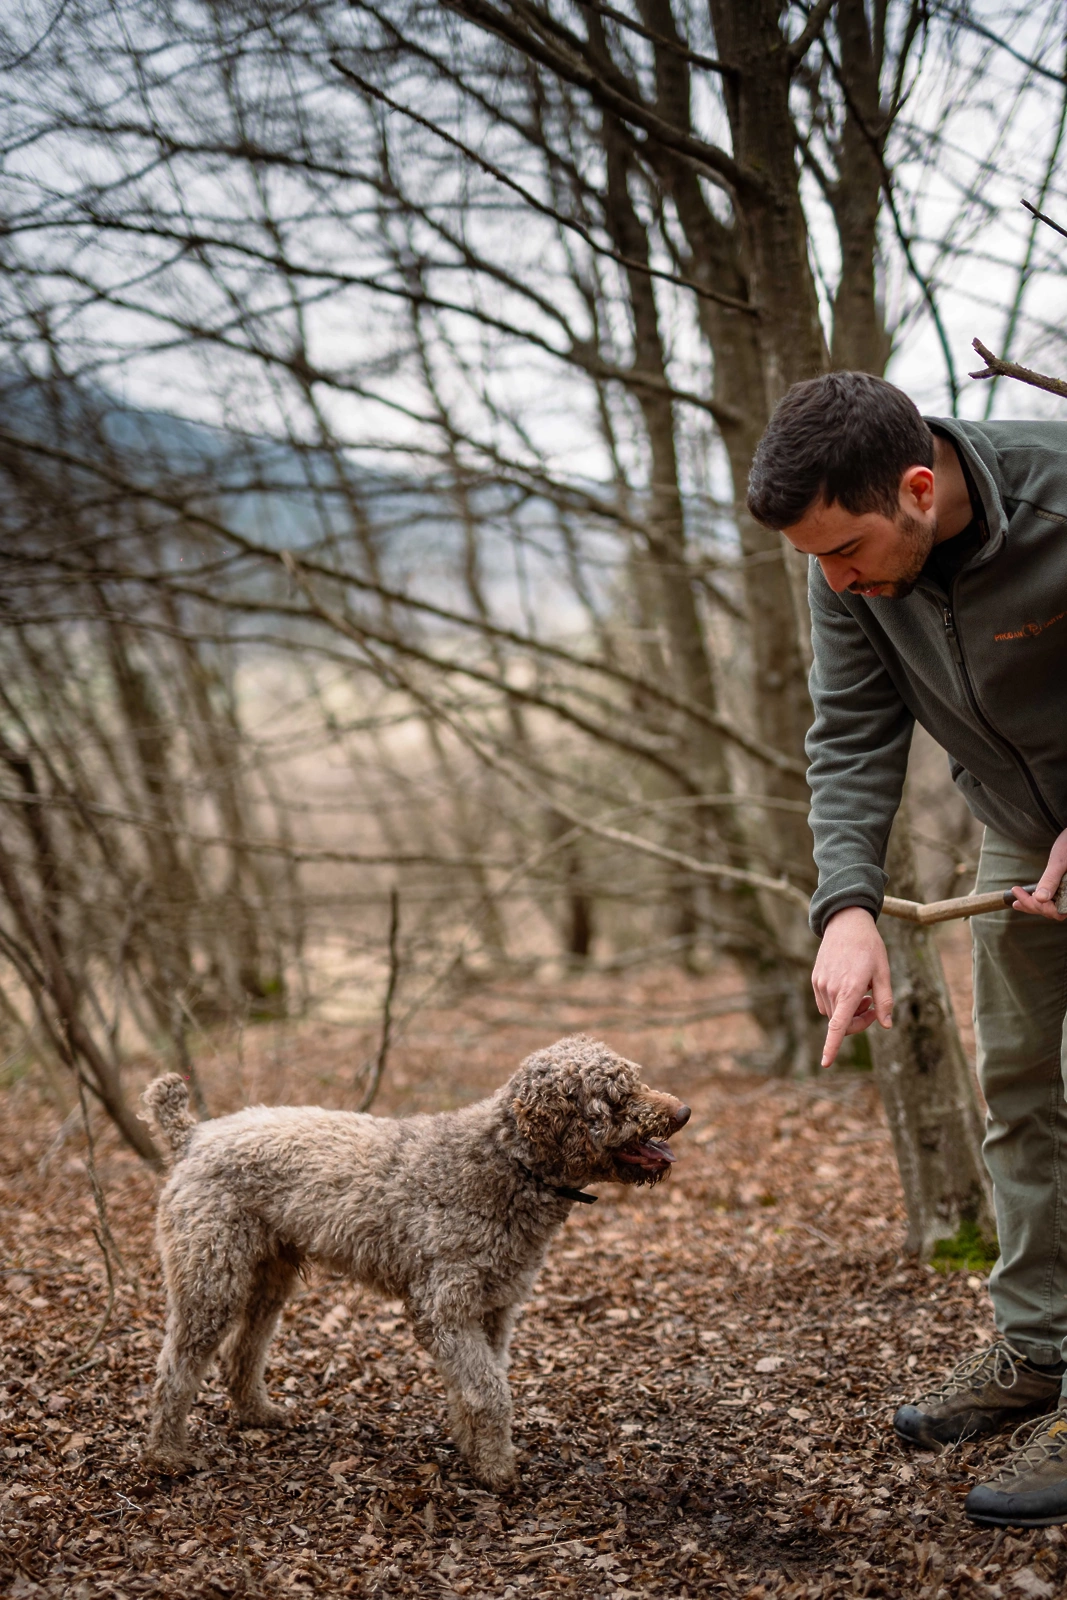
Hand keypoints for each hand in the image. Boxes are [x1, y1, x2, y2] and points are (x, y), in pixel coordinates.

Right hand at [812, 906, 892, 1068]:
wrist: (846, 922)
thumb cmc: (870, 947)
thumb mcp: (884, 972)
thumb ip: (885, 1000)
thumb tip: (887, 1025)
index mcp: (850, 989)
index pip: (838, 1025)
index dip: (831, 1047)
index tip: (825, 1063)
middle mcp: (831, 989)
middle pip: (841, 1023)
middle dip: (859, 1022)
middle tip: (875, 1006)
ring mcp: (821, 984)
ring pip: (833, 1014)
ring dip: (848, 1012)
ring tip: (864, 993)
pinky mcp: (816, 979)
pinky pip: (825, 1002)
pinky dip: (838, 1002)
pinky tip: (850, 985)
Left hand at [1010, 826, 1066, 922]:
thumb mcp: (1060, 861)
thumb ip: (1051, 879)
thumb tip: (1040, 898)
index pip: (1057, 911)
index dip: (1038, 906)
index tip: (1018, 893)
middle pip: (1054, 912)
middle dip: (1033, 907)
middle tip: (1015, 900)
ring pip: (1053, 908)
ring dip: (1035, 906)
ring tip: (1017, 902)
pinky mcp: (1065, 889)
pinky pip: (1053, 900)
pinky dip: (1040, 900)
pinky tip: (1029, 897)